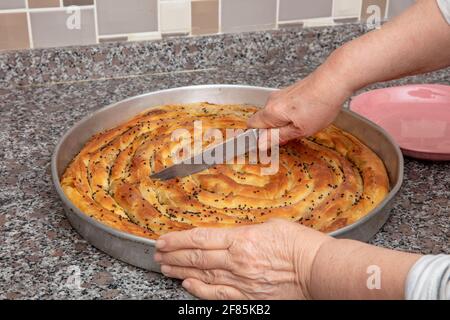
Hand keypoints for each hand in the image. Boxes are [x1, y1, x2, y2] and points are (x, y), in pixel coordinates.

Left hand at [154, 219, 332, 299]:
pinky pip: (218, 296)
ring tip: (165, 267)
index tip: (164, 238)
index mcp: (243, 239)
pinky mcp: (249, 298)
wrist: (320, 270)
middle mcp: (237, 262)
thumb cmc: (301, 244)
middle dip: (174, 254)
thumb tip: (232, 235)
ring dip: (181, 271)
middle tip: (158, 252)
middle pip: (197, 258)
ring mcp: (242, 283)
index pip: (201, 238)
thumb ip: (247, 230)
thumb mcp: (272, 225)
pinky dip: (200, 290)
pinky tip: (187, 285)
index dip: (178, 239)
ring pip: (203, 276)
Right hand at [248, 64, 352, 143]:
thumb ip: (277, 137)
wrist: (334, 81)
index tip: (269, 145)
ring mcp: (280, 94)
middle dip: (273, 131)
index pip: (251, 126)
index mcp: (270, 112)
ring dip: (283, 123)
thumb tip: (261, 144)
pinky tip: (307, 115)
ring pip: (274, 114)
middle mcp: (271, 101)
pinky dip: (291, 114)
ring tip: (303, 125)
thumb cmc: (320, 104)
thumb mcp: (299, 130)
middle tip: (291, 136)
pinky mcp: (289, 92)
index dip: (257, 137)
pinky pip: (283, 107)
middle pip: (263, 120)